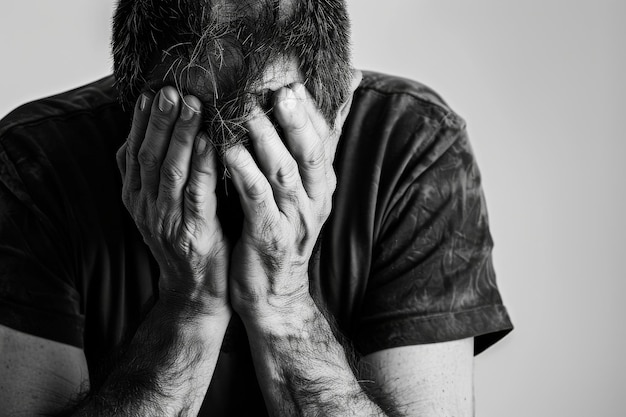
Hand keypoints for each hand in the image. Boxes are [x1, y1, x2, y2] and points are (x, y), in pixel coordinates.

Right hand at [116, 87, 228, 314]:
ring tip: (192, 105)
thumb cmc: (186, 238)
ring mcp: (167, 221)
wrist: (196, 291)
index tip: (154, 91)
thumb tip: (154, 130)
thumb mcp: (162, 204)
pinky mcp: (194, 233)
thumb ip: (156, 172)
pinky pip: (197, 194)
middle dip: (161, 120)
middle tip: (173, 89)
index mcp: (136, 196)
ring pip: (170, 171)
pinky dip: (203, 167)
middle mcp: (146, 206)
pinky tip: (211, 143)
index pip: (133, 151)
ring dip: (181, 136)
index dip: (143, 120)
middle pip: (148, 155)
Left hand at [224, 72, 361, 321]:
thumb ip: (317, 148)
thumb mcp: (306, 192)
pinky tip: (228, 152)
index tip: (293, 83)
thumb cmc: (284, 232)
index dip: (311, 112)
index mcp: (322, 186)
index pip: (324, 141)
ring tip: (247, 112)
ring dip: (266, 140)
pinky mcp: (269, 238)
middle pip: (310, 153)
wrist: (274, 294)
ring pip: (283, 173)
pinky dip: (244, 173)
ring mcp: (293, 220)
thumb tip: (344, 97)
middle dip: (296, 121)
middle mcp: (314, 201)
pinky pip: (257, 200)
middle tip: (280, 90)